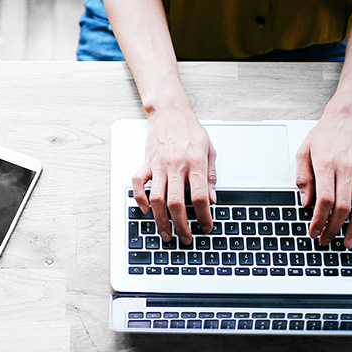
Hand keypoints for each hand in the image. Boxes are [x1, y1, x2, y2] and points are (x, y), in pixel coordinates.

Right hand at [132, 105, 216, 246]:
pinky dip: (140, 198)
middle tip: (185, 238)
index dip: (204, 216)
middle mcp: (175, 165)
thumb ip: (210, 177)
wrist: (171, 113)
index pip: (200, 197)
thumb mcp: (210, 151)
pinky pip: (138, 183)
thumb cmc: (191, 131)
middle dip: (181, 225)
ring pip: (157, 198)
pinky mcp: (146, 163)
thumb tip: (213, 200)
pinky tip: (146, 209)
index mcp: (194, 162)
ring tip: (166, 233)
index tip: (207, 226)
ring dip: (161, 220)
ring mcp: (158, 165)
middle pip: (176, 203)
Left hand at [294, 109, 351, 248]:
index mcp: (327, 164)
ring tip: (347, 242)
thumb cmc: (324, 135)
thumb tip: (305, 203)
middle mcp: (346, 169)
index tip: (313, 231)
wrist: (347, 119)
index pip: (325, 200)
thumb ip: (303, 178)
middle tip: (325, 240)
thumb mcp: (303, 151)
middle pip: (343, 207)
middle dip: (333, 228)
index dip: (319, 220)